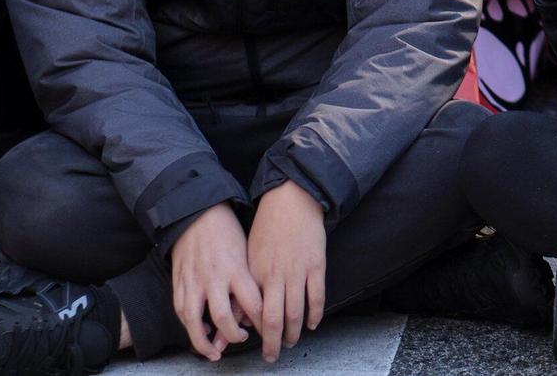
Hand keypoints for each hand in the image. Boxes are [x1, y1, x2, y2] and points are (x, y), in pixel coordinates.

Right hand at [169, 203, 260, 360]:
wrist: (196, 214)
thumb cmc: (227, 232)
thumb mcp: (246, 252)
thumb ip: (248, 281)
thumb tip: (253, 311)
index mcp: (236, 269)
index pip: (254, 304)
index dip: (263, 323)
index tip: (270, 330)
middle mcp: (213, 278)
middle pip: (224, 318)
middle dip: (234, 336)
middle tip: (244, 339)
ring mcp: (193, 282)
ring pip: (195, 322)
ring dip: (204, 343)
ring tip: (215, 353)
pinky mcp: (178, 284)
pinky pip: (181, 313)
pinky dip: (190, 327)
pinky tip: (200, 332)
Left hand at [246, 181, 326, 361]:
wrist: (291, 201)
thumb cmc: (267, 228)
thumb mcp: (248, 255)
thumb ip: (245, 284)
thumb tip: (239, 313)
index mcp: (255, 273)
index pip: (253, 312)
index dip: (253, 332)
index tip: (253, 343)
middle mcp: (275, 275)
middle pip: (274, 319)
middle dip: (272, 342)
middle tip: (271, 356)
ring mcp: (298, 271)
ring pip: (296, 312)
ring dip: (293, 332)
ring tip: (290, 342)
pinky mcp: (316, 265)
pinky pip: (317, 296)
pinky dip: (315, 314)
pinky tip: (312, 324)